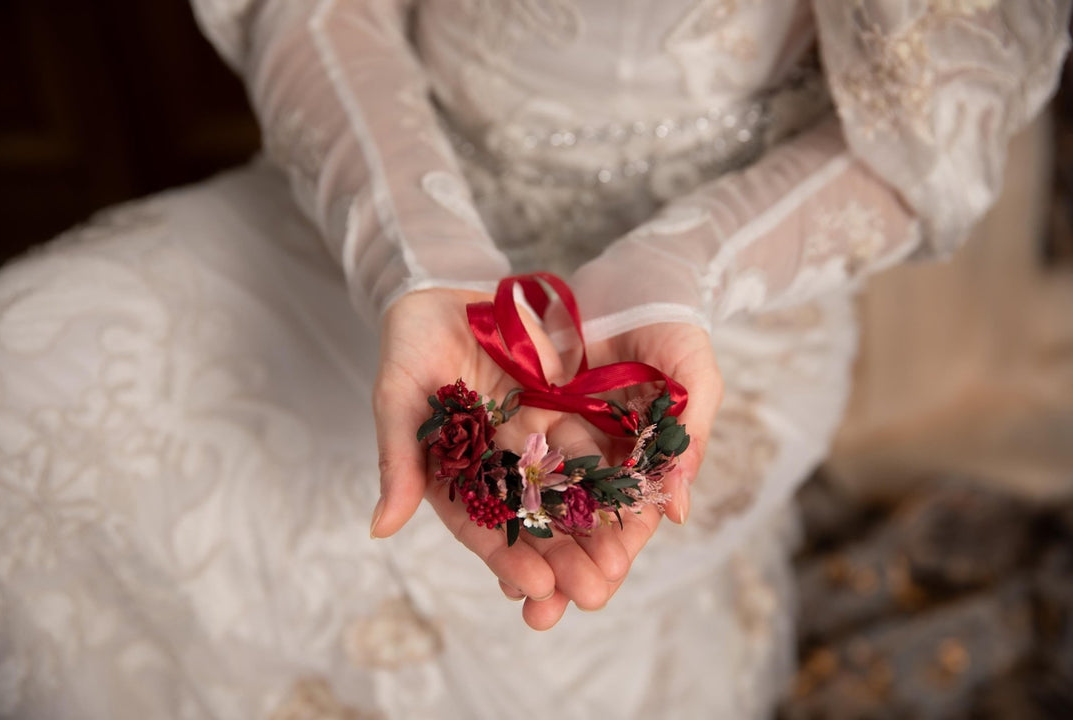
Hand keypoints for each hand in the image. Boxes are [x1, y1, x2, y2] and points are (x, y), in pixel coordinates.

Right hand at [371, 288, 635, 627]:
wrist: (442, 289)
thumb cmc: (407, 344)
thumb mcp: (397, 397)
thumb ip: (398, 459)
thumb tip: (380, 529)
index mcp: (452, 474)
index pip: (479, 524)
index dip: (506, 559)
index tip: (536, 590)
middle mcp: (494, 465)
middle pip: (530, 519)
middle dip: (562, 558)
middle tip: (594, 594)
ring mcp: (528, 438)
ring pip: (564, 490)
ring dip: (592, 527)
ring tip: (620, 562)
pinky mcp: (558, 407)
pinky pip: (587, 443)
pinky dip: (608, 472)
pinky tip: (635, 500)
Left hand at [514, 322, 721, 626]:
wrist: (633, 273)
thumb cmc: (674, 322)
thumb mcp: (693, 377)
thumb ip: (687, 440)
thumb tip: (680, 514)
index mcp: (641, 459)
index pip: (628, 521)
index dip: (613, 557)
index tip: (597, 590)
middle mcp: (599, 456)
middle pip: (580, 524)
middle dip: (564, 570)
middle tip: (545, 616)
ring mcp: (560, 436)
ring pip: (542, 502)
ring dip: (528, 549)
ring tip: (514, 593)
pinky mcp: (524, 412)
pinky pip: (508, 460)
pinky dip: (499, 497)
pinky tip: (486, 535)